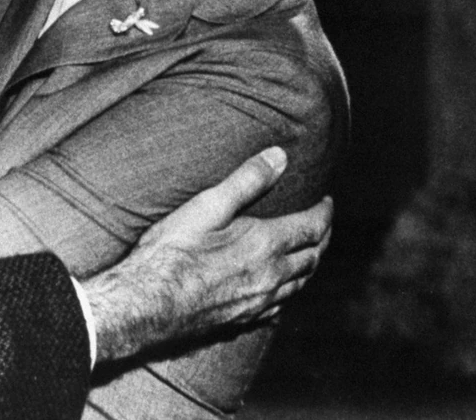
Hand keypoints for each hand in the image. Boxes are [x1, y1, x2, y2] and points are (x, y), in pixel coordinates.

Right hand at [82, 147, 332, 361]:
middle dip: (322, 236)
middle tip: (322, 222)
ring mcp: (260, 302)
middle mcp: (271, 277)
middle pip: (313, 256)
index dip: (324, 212)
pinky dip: (290, 289)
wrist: (149, 303)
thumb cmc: (173, 251)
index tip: (326, 199)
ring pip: (300, 283)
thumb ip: (247, 180)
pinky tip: (281, 287)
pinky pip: (282, 305)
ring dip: (310, 263)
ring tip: (309, 250)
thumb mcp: (207, 205)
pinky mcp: (244, 320)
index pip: (312, 227)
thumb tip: (280, 156)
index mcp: (266, 245)